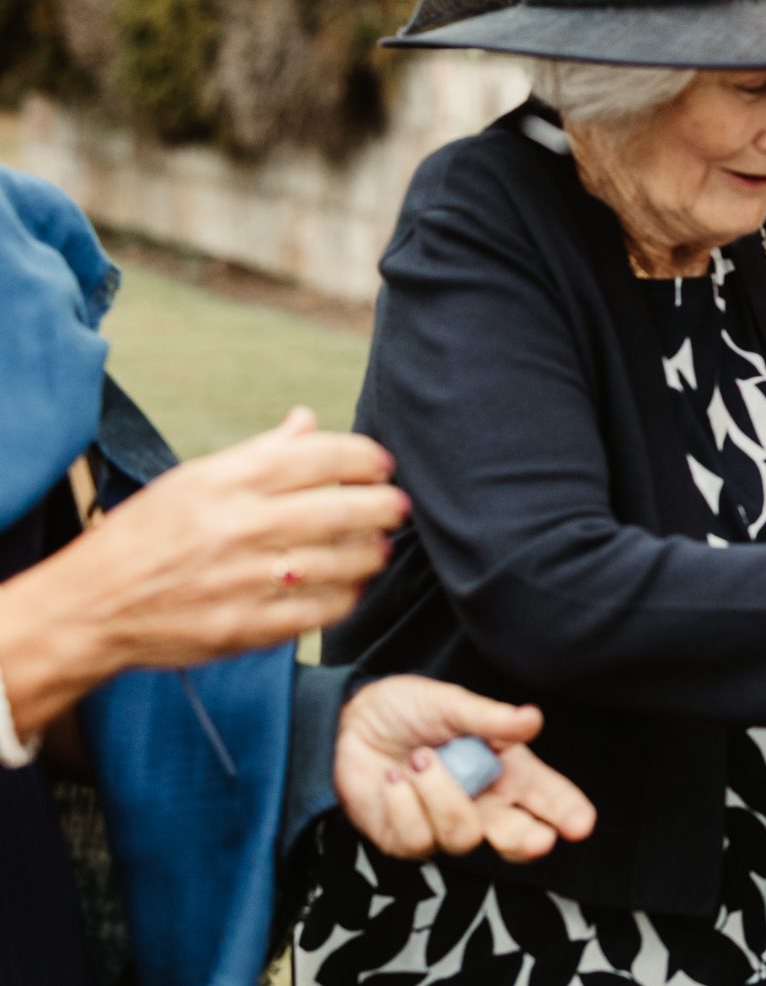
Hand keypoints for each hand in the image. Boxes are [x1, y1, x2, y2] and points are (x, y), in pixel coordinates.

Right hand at [55, 408, 402, 670]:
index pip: (321, 454)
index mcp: (226, 482)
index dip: (365, 457)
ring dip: (371, 552)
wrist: (87, 609)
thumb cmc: (144, 536)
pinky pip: (322, 610)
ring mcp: (243, 580)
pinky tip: (347, 586)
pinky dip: (346, 596)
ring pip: (343, 562)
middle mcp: (239, 527)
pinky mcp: (246, 628)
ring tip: (375, 547)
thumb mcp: (192, 480)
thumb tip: (307, 420)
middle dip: (385, 505)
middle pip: (345, 508)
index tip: (381, 465)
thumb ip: (259, 453)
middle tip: (395, 506)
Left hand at [334, 677, 594, 862]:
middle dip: (527, 840)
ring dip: (441, 794)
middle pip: (514, 836)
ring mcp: (443, 827)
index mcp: (504, 770)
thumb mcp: (450, 704)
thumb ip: (490, 718)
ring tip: (419, 759)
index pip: (544, 795)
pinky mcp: (405, 841)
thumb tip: (532, 720)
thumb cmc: (408, 709)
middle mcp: (481, 803)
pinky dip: (404, 803)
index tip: (583, 824)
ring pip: (462, 836)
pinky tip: (395, 779)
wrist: (348, 722)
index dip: (566, 811)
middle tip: (538, 839)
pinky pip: (416, 838)